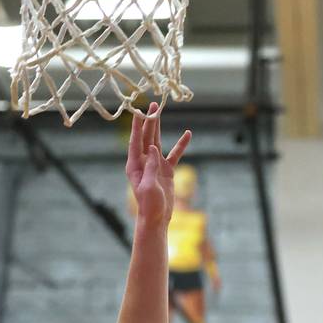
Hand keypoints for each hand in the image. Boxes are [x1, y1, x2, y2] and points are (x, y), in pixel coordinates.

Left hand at [126, 102, 191, 227]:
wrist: (157, 218)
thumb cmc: (149, 205)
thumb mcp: (148, 186)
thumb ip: (150, 166)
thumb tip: (153, 147)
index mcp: (135, 164)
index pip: (135, 140)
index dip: (136, 125)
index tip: (137, 110)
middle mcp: (143, 161)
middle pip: (146, 136)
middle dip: (149, 120)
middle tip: (153, 104)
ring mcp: (155, 164)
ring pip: (157, 140)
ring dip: (159, 126)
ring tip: (161, 110)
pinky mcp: (166, 170)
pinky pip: (174, 154)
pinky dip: (181, 145)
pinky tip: (187, 134)